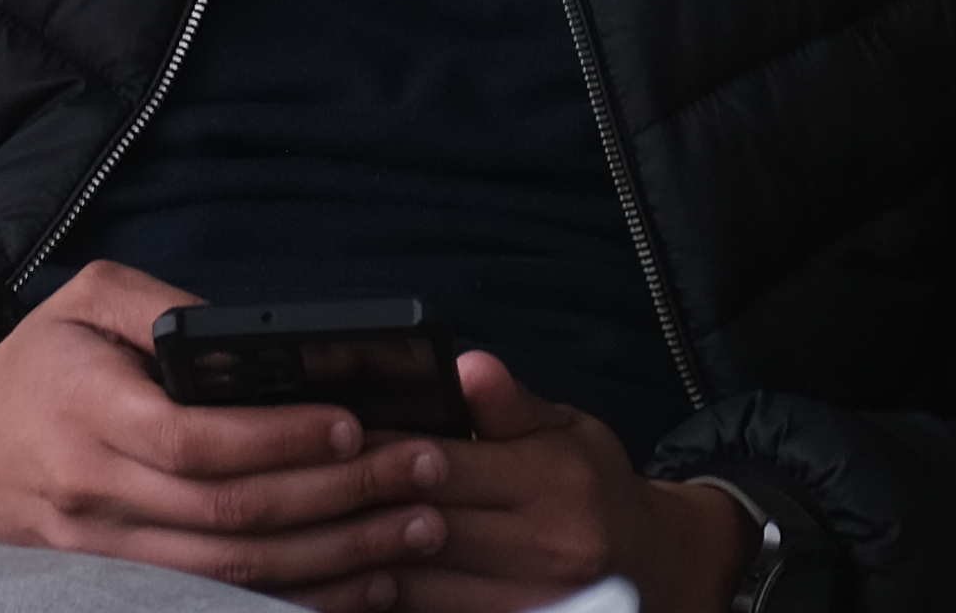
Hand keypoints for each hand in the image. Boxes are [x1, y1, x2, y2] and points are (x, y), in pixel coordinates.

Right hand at [0, 264, 444, 595]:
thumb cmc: (38, 361)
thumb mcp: (86, 299)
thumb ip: (164, 310)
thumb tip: (252, 340)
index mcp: (88, 409)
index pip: (194, 442)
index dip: (278, 439)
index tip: (351, 422)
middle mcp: (99, 489)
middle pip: (233, 515)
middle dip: (341, 496)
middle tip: (423, 472)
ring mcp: (113, 548)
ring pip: (238, 572)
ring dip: (340, 556)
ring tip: (417, 529)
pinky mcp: (130, 584)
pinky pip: (226, 600)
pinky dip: (304, 598)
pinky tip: (368, 581)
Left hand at [308, 357, 752, 612]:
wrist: (654, 564)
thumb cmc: (594, 484)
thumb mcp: (567, 428)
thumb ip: (510, 404)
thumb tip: (465, 366)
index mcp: (551, 484)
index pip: (442, 466)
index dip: (379, 453)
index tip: (331, 440)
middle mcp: (545, 548)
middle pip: (424, 528)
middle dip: (360, 506)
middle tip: (302, 486)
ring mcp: (531, 600)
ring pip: (421, 585)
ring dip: (362, 559)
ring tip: (311, 534)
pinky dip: (391, 599)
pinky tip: (354, 578)